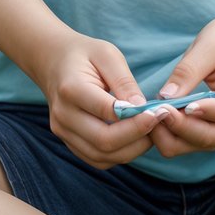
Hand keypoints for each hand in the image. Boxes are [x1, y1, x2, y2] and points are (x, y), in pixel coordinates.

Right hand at [38, 32, 172, 168]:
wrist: (54, 62)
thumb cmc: (85, 55)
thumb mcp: (107, 54)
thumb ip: (124, 81)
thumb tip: (141, 108)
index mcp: (71, 88)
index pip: (106, 112)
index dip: (136, 117)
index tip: (159, 112)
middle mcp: (63, 115)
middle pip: (103, 140)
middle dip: (137, 137)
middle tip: (159, 124)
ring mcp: (62, 131)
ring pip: (101, 156)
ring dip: (131, 149)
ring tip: (151, 132)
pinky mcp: (68, 141)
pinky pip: (96, 159)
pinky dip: (119, 154)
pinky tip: (135, 139)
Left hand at [148, 12, 214, 159]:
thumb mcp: (214, 42)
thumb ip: (191, 70)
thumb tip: (166, 97)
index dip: (203, 112)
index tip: (175, 104)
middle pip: (210, 138)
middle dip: (180, 126)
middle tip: (154, 108)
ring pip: (195, 145)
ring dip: (171, 134)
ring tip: (151, 111)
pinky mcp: (211, 130)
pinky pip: (189, 141)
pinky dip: (171, 133)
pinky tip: (156, 115)